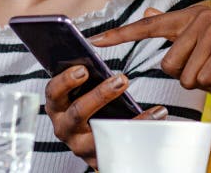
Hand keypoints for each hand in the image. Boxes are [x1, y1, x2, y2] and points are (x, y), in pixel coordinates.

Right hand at [44, 66, 168, 168]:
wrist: (98, 143)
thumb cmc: (90, 106)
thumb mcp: (83, 92)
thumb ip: (87, 78)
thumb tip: (99, 53)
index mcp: (58, 107)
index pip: (53, 92)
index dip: (65, 80)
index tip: (83, 69)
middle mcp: (65, 128)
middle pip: (77, 112)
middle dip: (99, 95)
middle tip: (121, 79)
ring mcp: (82, 146)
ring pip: (101, 134)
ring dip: (126, 116)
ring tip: (150, 105)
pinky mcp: (100, 158)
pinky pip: (121, 144)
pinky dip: (141, 127)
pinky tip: (157, 114)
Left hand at [91, 6, 210, 93]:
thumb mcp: (210, 39)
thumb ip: (180, 29)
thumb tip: (150, 11)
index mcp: (192, 16)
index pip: (150, 25)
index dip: (122, 34)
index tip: (96, 40)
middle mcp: (200, 18)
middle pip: (168, 65)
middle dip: (190, 77)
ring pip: (186, 76)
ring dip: (207, 83)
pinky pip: (205, 79)